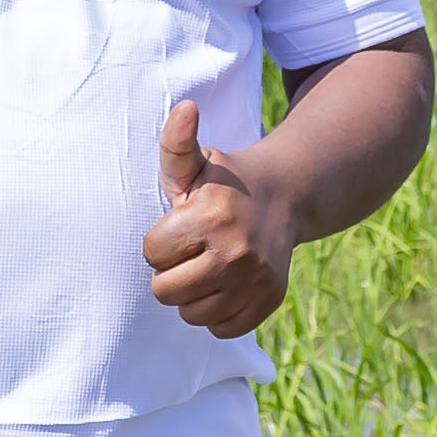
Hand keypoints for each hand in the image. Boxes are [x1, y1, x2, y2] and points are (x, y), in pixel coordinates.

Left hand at [143, 96, 301, 335]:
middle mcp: (235, 252)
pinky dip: (217, 312)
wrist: (285, 195)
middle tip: (191, 249)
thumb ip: (176, 141)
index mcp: (210, 215)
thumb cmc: (224, 180)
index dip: (160, 240)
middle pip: (165, 291)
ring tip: (207, 264)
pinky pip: (221, 328)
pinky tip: (225, 283)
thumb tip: (185, 108)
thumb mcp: (197, 159)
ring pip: (191, 314)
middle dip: (170, 270)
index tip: (180, 226)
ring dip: (192, 294)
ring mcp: (255, 281)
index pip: (151, 253)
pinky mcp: (268, 301)